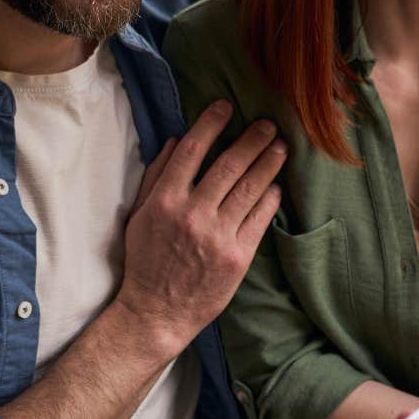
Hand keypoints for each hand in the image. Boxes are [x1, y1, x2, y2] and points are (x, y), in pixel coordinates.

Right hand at [115, 100, 284, 353]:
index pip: (192, 150)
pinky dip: (269, 198)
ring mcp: (217, 236)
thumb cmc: (145, 262)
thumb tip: (174, 141)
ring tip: (280, 147)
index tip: (225, 106)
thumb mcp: (139, 217)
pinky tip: (276, 185)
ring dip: (268, 164)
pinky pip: (258, 219)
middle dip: (251, 140)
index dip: (211, 124)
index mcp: (165, 200)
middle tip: (267, 124)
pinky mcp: (237, 257)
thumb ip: (155, 177)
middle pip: (229, 165)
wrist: (157, 312)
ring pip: (249, 189)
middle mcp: (192, 214)